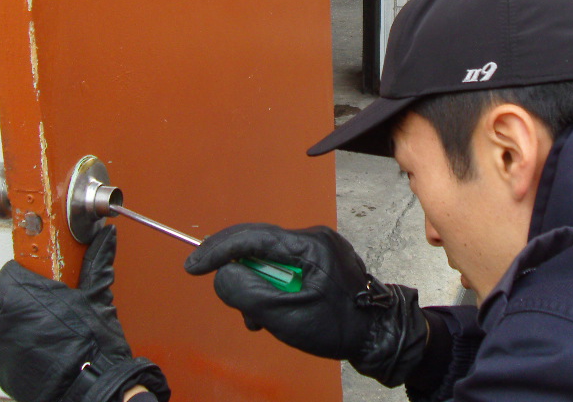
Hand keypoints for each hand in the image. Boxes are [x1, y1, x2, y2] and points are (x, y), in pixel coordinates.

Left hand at [0, 226, 169, 401]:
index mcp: (25, 296)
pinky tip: (41, 346)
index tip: (38, 273)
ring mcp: (2, 348)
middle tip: (42, 297)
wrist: (90, 388)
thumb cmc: (92, 345)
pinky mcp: (3, 370)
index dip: (23, 272)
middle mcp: (6, 320)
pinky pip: (3, 350)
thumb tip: (105, 238)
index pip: (7, 273)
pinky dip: (16, 345)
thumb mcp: (97, 297)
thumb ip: (97, 262)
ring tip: (43, 324)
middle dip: (17, 295)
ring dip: (14, 320)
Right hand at [185, 223, 427, 387]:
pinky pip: (285, 268)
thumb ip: (247, 292)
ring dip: (258, 288)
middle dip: (240, 273)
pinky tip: (275, 314)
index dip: (218, 250)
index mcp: (308, 244)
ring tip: (262, 319)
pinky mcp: (321, 261)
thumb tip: (222, 276)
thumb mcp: (285, 315)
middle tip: (232, 300)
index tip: (193, 265)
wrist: (379, 335)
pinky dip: (273, 289)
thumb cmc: (338, 326)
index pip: (252, 237)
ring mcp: (319, 248)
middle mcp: (313, 238)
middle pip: (259, 246)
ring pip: (270, 260)